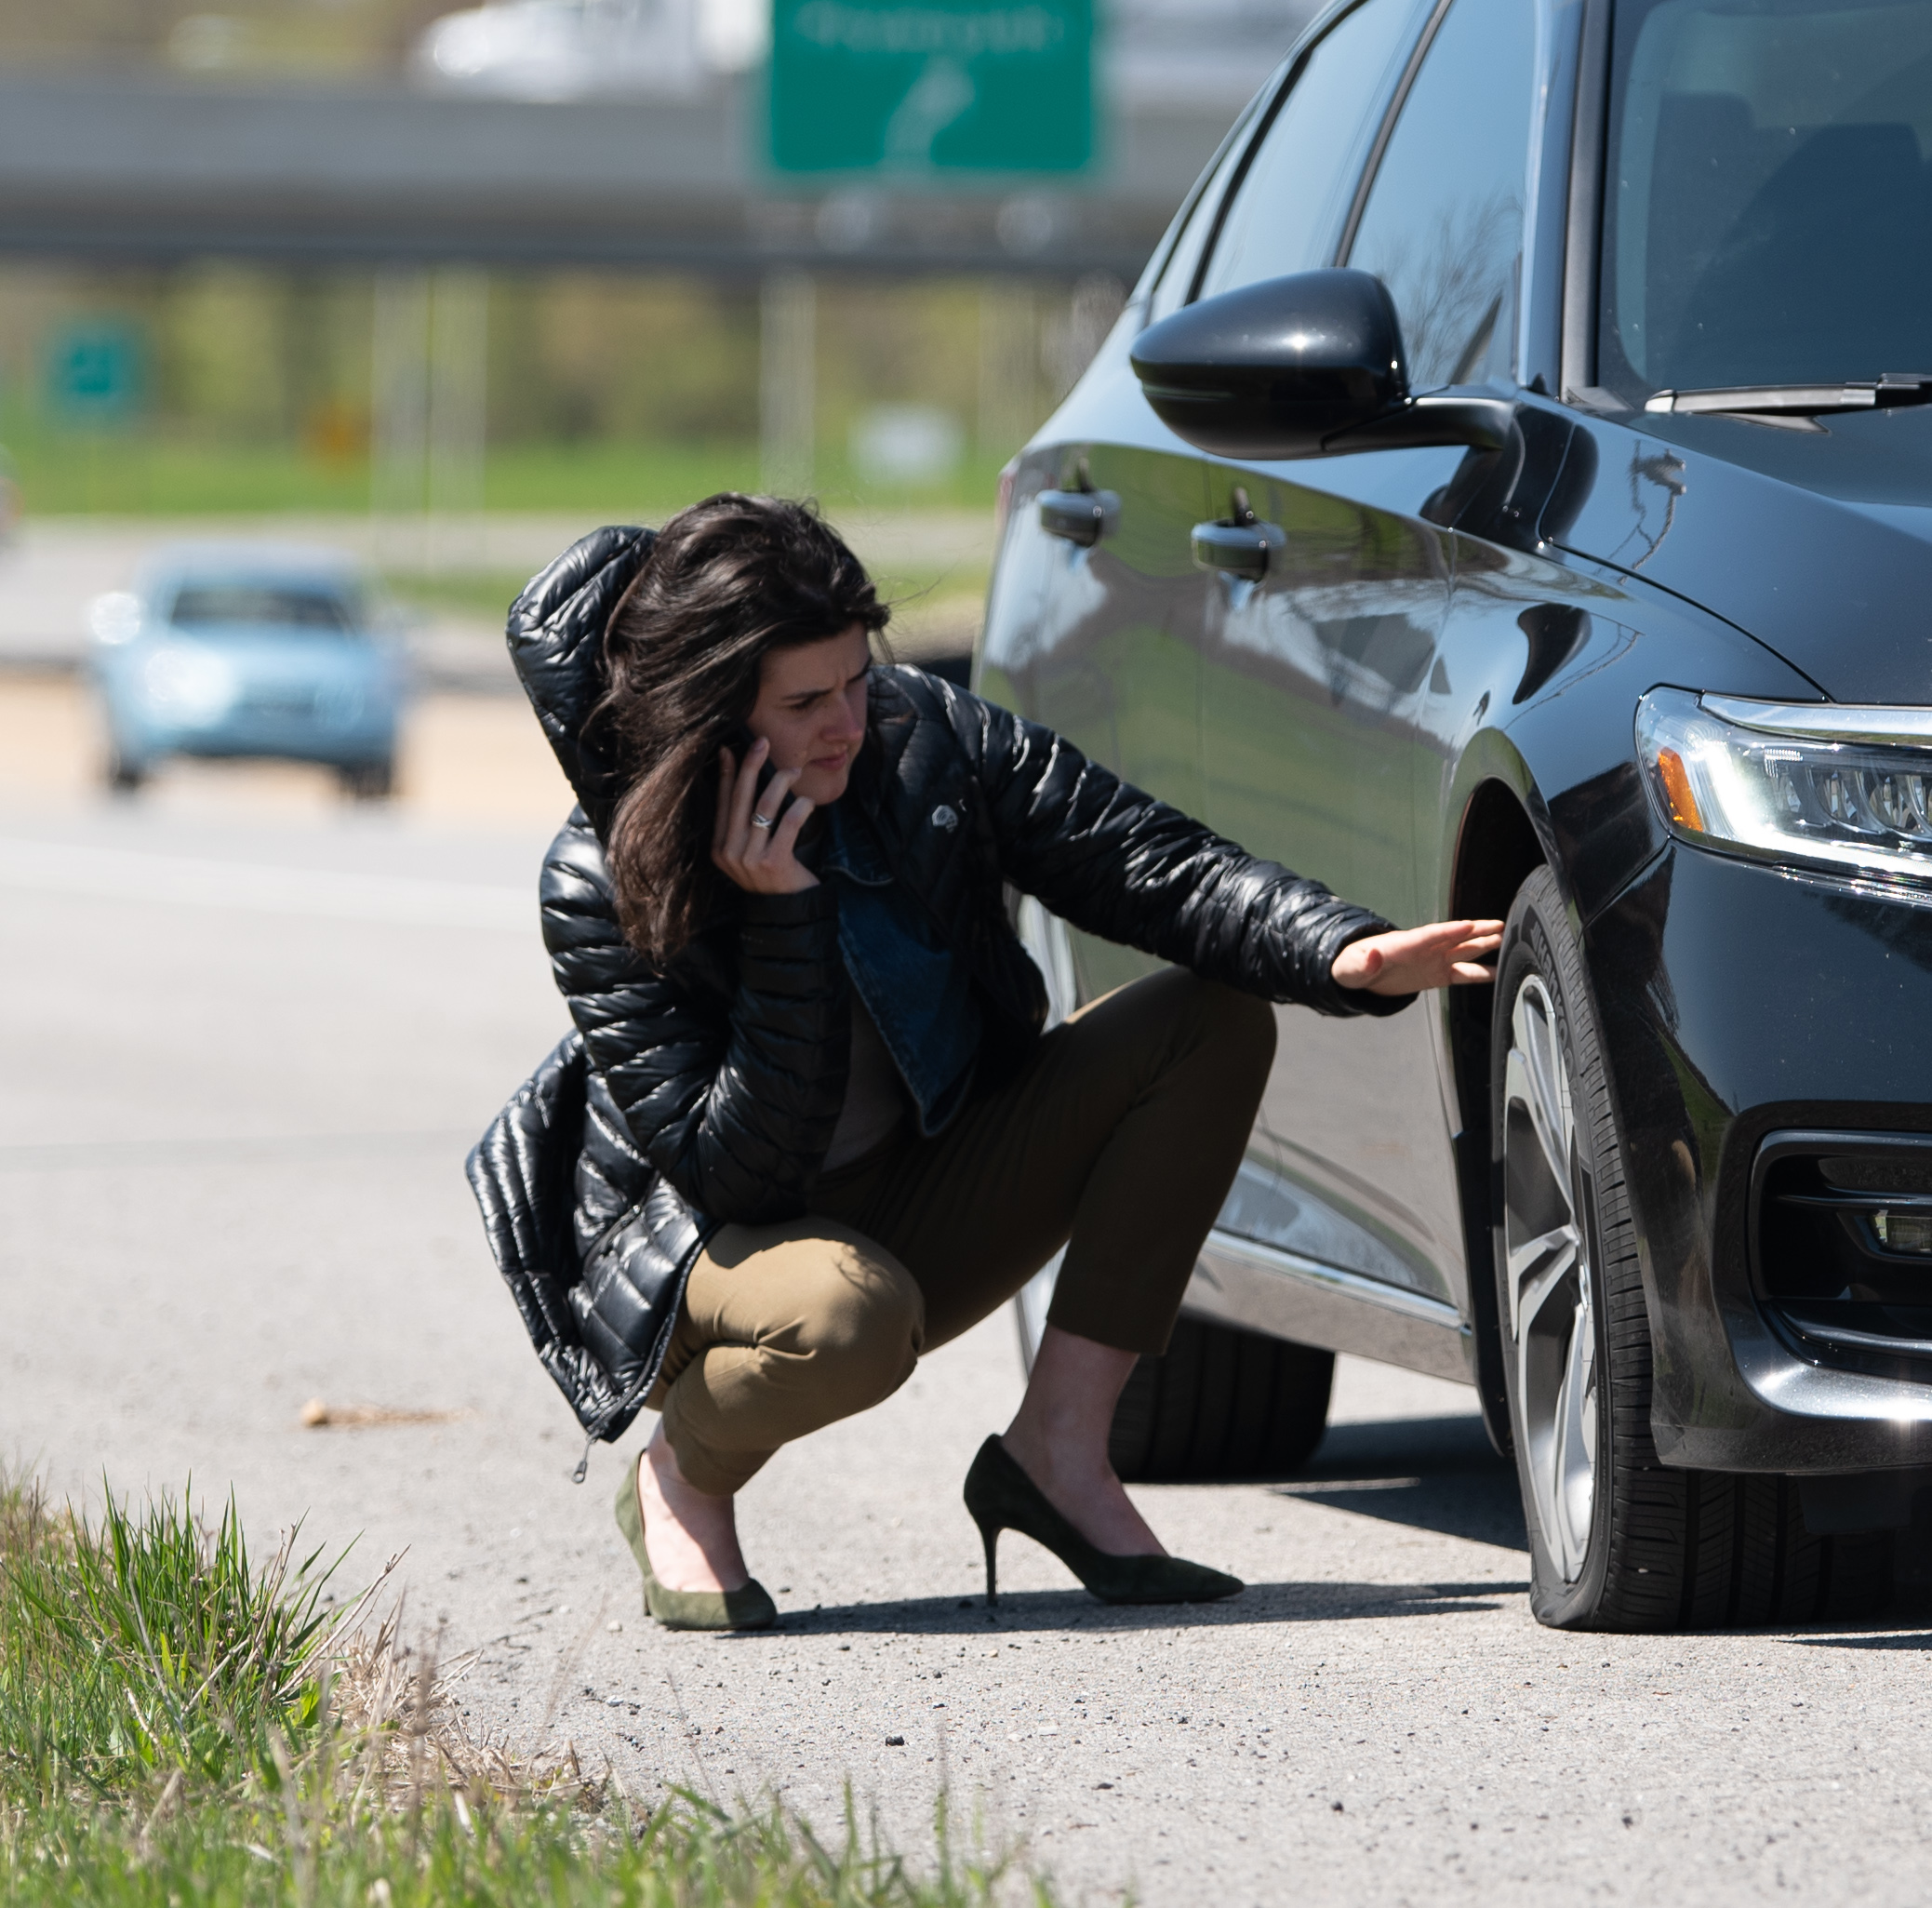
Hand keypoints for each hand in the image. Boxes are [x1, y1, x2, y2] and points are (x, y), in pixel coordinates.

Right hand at [711, 738, 818, 894]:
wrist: (788, 912)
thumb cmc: (773, 875)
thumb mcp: (750, 852)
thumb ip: (744, 825)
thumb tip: (746, 780)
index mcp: (719, 847)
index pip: (722, 802)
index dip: (726, 774)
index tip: (730, 749)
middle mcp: (729, 852)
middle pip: (740, 798)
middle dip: (750, 766)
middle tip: (763, 743)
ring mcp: (750, 859)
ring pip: (764, 807)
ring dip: (780, 782)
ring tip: (795, 771)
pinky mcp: (774, 863)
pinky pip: (788, 823)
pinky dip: (800, 808)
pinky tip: (809, 802)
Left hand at [1331, 918, 1503, 995]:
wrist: (1360, 974)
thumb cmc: (1353, 966)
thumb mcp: (1351, 968)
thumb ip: (1364, 964)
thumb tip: (1373, 957)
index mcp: (1403, 945)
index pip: (1429, 935)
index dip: (1448, 931)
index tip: (1468, 925)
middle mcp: (1423, 950)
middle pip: (1454, 937)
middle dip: (1476, 931)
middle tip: (1500, 925)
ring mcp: (1432, 961)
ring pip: (1463, 951)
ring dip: (1484, 945)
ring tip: (1506, 939)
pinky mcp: (1436, 975)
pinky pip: (1462, 974)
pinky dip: (1480, 974)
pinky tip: (1497, 973)